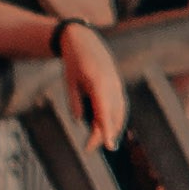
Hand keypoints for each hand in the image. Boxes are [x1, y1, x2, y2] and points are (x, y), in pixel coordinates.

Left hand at [57, 21, 126, 151]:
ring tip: (99, 142)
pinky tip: (107, 129)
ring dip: (111, 129)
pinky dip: (114, 119)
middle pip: (112, 117)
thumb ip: (75, 102)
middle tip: (87, 149)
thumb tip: (81, 121)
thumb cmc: (73, 62)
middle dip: (103, 135)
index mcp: (99, 83)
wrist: (85, 40)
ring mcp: (117, 86)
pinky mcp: (117, 86)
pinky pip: (119, 107)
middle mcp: (112, 86)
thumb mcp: (69, 81)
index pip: (105, 113)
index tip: (110, 147)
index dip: (107, 131)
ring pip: (119, 113)